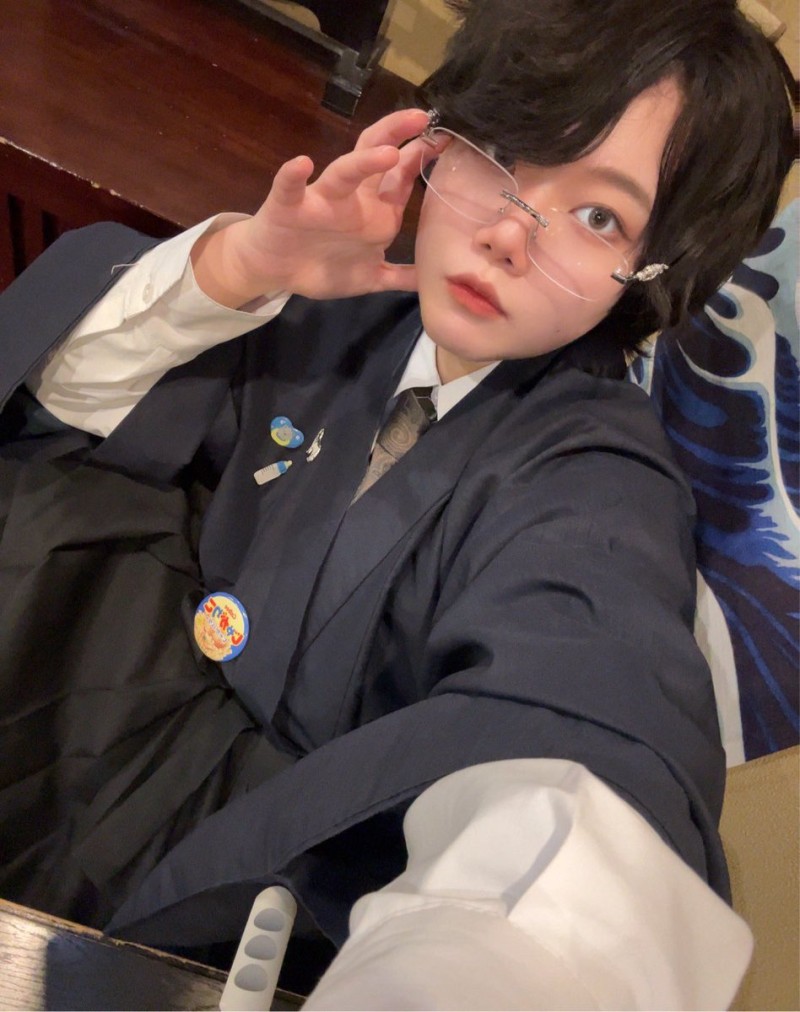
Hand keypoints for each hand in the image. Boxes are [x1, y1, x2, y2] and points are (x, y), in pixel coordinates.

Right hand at [192, 108, 429, 307]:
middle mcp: (350, 198)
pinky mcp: (288, 208)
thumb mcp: (370, 277)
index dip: (420, 156)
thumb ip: (399, 276)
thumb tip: (431, 280)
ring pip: (342, 174)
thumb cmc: (323, 265)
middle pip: (374, 156)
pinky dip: (293, 176)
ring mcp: (319, 201)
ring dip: (364, 161)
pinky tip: (301, 164)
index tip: (446, 138)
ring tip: (388, 151)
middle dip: (397, 135)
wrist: (275, 272)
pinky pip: (289, 189)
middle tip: (421, 118)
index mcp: (372, 210)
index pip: (400, 175)